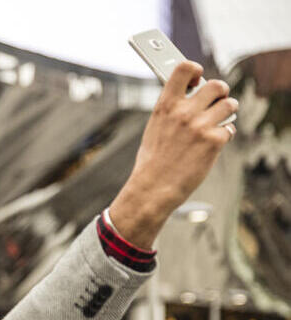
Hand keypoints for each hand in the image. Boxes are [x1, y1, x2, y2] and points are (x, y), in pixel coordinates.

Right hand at [109, 60, 237, 247]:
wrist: (153, 188)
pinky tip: (212, 144)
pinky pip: (229, 129)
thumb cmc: (152, 161)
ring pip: (230, 104)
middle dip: (220, 92)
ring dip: (227, 111)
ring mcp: (200, 126)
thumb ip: (172, 109)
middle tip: (216, 101)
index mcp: (165, 106)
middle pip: (217, 85)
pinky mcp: (214, 141)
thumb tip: (191, 94)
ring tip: (219, 120)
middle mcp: (184, 112)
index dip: (195, 69)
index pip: (185, 68)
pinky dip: (224, 135)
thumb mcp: (155, 127)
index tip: (197, 77)